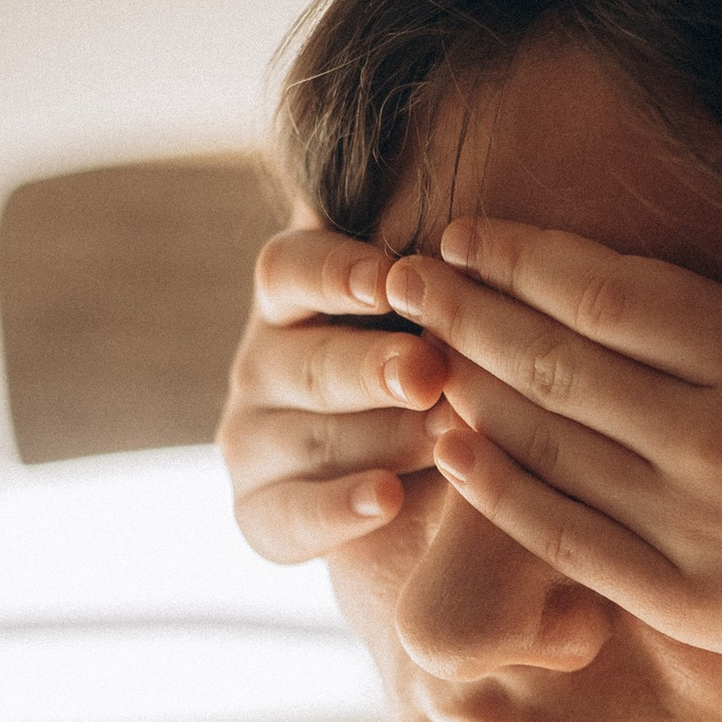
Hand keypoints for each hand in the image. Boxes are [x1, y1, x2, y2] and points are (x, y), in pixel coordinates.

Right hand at [218, 226, 452, 562]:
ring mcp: (254, 443)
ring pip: (312, 437)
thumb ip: (437, 276)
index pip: (287, 270)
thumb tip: (467, 206)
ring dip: (384, 436)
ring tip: (446, 434)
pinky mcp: (261, 515)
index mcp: (293, 302)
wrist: (434, 497)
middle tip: (430, 371)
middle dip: (373, 366)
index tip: (390, 279)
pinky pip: (291, 515)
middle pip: (305, 361)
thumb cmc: (450, 374)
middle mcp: (262, 367)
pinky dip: (339, 508)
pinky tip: (387, 498)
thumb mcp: (439, 317)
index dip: (334, 273)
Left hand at [392, 217, 721, 702]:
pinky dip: (498, 491)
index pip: (609, 294)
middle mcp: (720, 443)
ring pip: (548, 448)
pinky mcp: (682, 601)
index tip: (467, 234)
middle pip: (557, 363)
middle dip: (467, 311)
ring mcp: (696, 529)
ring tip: (416, 349)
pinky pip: (564, 539)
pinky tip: (452, 449)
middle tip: (405, 278)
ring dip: (470, 391)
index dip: (522, 258)